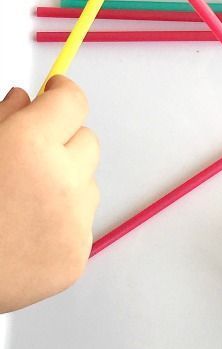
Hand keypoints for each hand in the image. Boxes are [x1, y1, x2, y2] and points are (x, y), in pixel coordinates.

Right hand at [0, 77, 98, 312]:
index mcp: (30, 145)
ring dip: (65, 184)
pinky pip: (81, 224)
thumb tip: (24, 100)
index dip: (62, 94)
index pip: (72, 102)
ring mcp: (73, 222)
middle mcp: (61, 181)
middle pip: (87, 142)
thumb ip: (1, 117)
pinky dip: (61, 223)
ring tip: (20, 202)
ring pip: (87, 184)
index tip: (55, 92)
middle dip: (63, 141)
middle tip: (31, 155)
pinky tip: (25, 232)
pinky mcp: (75, 256)